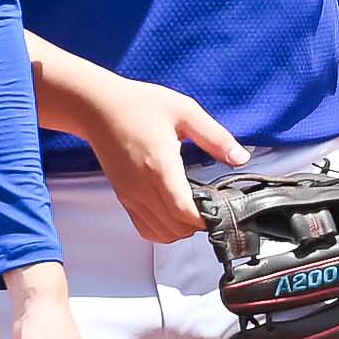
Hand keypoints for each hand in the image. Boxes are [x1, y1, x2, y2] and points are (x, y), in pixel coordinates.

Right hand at [87, 69, 238, 244]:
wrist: (97, 107)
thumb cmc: (139, 105)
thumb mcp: (184, 111)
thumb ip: (215, 137)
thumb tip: (241, 157)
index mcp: (160, 166)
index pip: (184, 212)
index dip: (205, 219)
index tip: (220, 209)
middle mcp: (143, 187)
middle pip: (175, 228)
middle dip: (198, 225)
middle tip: (212, 208)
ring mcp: (131, 195)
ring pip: (160, 233)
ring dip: (181, 230)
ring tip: (195, 211)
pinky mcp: (124, 197)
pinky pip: (145, 228)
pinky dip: (163, 231)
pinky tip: (174, 214)